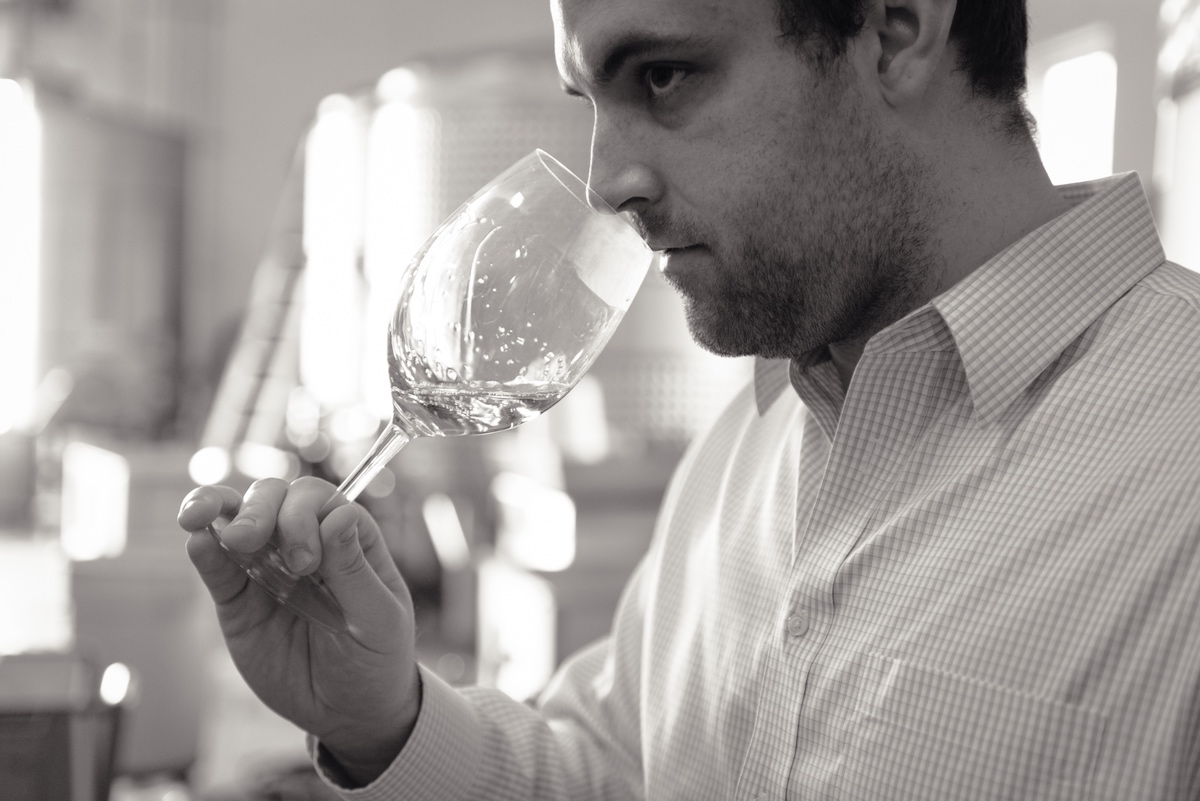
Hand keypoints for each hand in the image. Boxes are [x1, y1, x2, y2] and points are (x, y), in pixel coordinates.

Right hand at [178, 476, 419, 784]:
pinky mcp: (239, 600)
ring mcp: (269, 568)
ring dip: (219, 508)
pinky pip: (217, 567)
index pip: (320, 501)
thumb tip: (338, 518)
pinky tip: (195, 539)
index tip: (308, 563)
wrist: (348, 712)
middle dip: (260, 509)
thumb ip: (355, 571)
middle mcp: (306, 543)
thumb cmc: (377, 658)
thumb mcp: (379, 620)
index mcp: (348, 539)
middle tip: (252, 540)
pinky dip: (204, 549)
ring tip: (199, 517)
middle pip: (276, 497)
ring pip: (239, 517)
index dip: (306, 518)